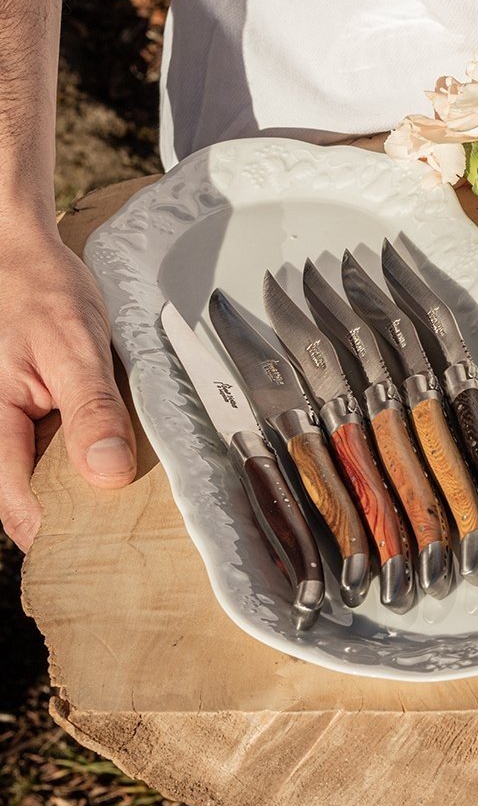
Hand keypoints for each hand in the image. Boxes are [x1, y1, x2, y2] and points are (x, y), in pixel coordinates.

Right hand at [0, 221, 135, 551]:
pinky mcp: (36, 420)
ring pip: (48, 482)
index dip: (60, 536)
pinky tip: (121, 466)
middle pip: (32, 500)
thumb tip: (108, 473)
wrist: (25, 256)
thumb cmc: (40, 292)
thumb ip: (91, 409)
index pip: (18, 506)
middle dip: (78, 520)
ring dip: (86, 492)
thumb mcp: (72, 345)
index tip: (109, 549)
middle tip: (132, 536)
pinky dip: (90, 464)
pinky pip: (59, 456)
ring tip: (133, 506)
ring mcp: (17, 429)